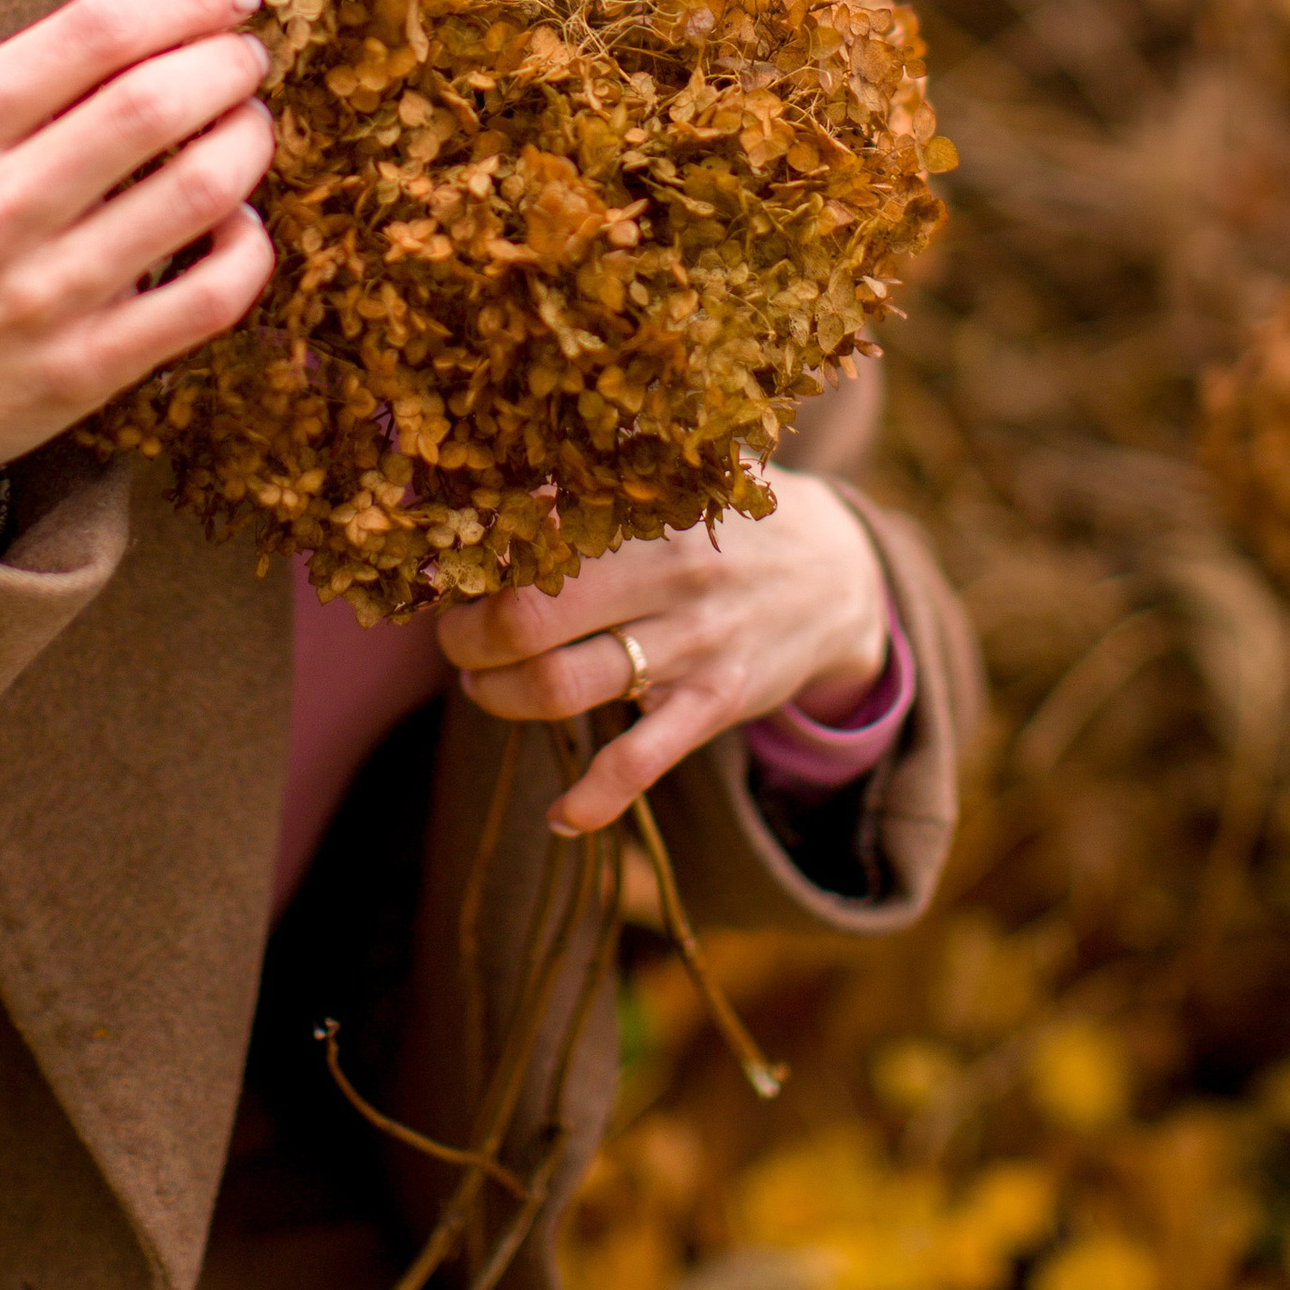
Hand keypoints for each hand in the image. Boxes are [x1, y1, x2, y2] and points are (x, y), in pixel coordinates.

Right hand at [0, 0, 274, 485]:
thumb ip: (41, 79)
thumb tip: (179, 13)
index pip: (96, 29)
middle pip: (154, 102)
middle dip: (228, 62)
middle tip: (245, 57)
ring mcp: (42, 295)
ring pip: (198, 191)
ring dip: (248, 141)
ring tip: (246, 126)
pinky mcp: (86, 370)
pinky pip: (212, 293)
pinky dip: (249, 244)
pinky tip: (236, 222)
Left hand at [435, 474, 890, 837]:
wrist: (838, 572)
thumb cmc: (725, 520)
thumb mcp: (672, 478)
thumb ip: (595, 474)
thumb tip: (491, 474)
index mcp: (640, 510)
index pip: (528, 535)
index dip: (472, 561)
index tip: (450, 570)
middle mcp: (662, 575)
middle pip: (527, 619)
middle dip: (467, 638)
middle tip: (457, 638)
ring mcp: (689, 644)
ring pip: (560, 688)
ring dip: (499, 697)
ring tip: (484, 685)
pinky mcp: (713, 703)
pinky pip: (638, 763)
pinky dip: (590, 800)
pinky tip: (560, 815)